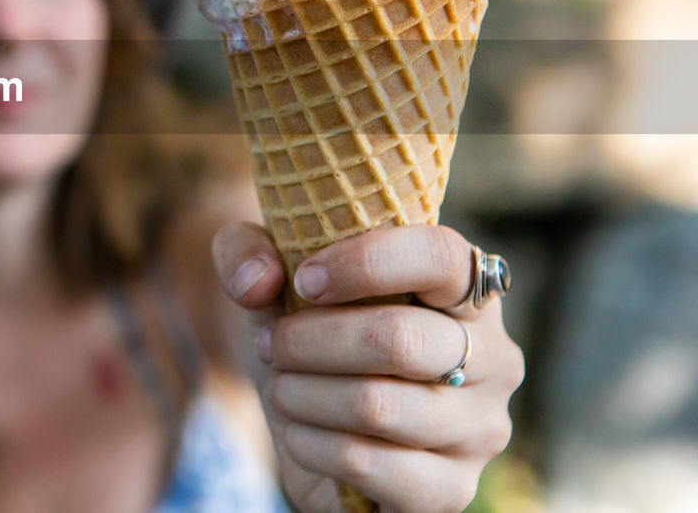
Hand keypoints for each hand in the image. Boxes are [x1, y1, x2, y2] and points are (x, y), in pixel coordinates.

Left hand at [211, 222, 524, 512]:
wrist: (315, 434)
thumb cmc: (309, 342)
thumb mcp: (268, 284)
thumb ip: (246, 252)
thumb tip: (256, 281)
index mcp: (466, 289)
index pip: (440, 256)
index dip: (365, 263)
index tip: (305, 279)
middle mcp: (495, 357)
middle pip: (398, 338)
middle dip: (308, 340)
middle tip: (272, 345)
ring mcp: (481, 429)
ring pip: (377, 405)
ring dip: (302, 393)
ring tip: (284, 388)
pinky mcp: (452, 490)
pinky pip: (367, 464)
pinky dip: (311, 445)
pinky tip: (300, 435)